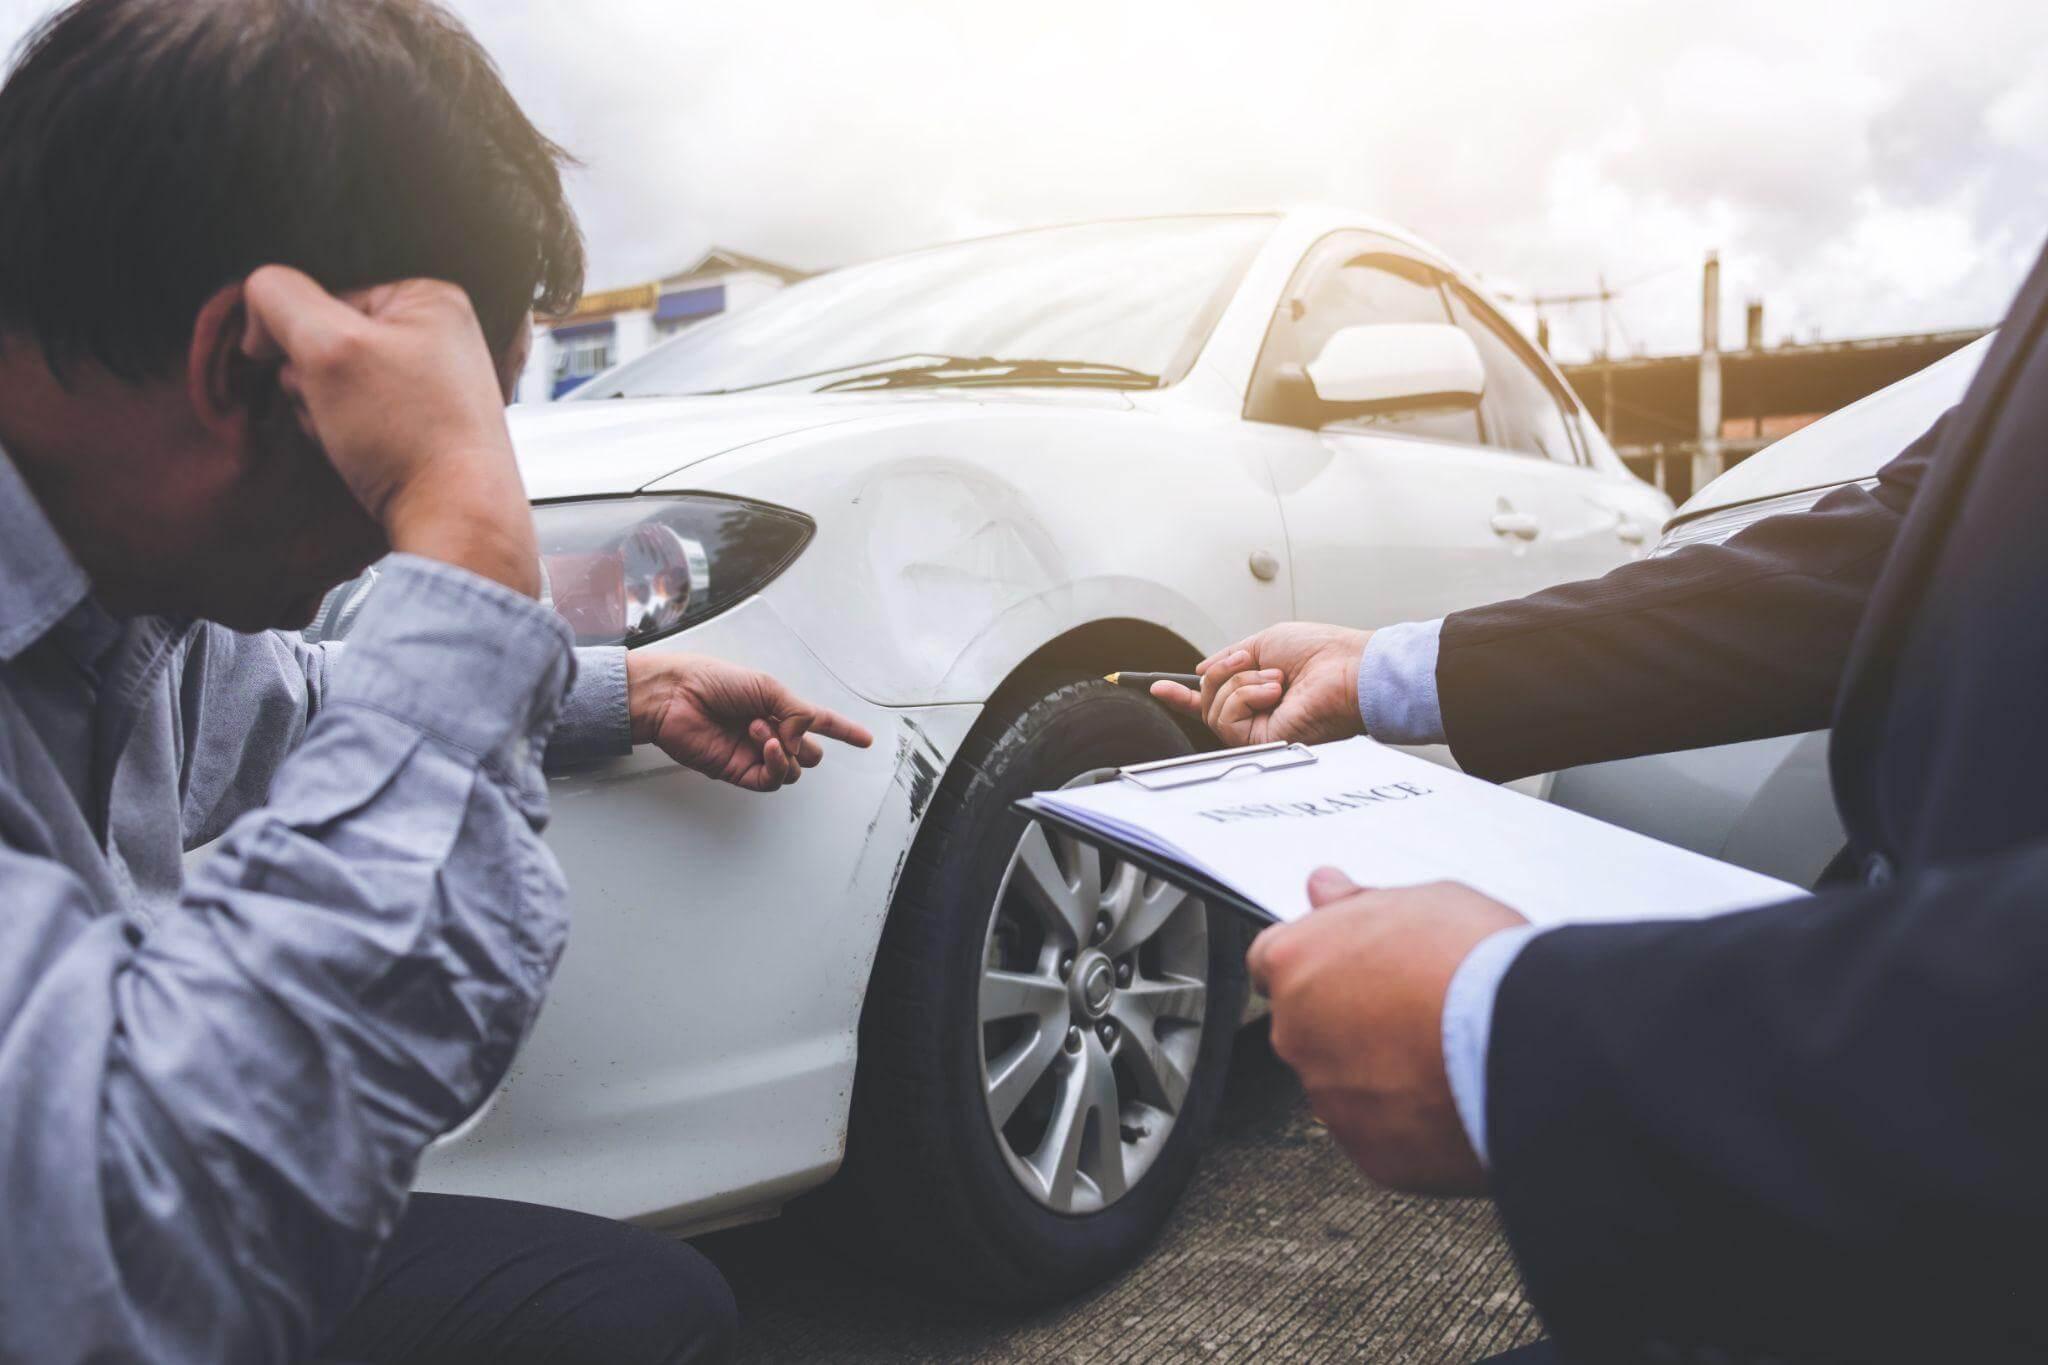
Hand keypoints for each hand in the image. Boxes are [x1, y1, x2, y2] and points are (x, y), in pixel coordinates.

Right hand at [239, 267, 537, 595]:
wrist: (455, 519)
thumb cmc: (410, 435)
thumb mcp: (329, 346)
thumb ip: (279, 299)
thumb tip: (256, 303)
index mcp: (431, 300)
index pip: (324, 296)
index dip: (302, 338)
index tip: (322, 376)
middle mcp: (440, 337)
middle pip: (330, 342)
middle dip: (316, 382)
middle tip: (344, 412)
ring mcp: (435, 384)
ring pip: (337, 385)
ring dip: (325, 413)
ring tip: (360, 438)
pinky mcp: (426, 427)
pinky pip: (359, 419)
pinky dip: (346, 437)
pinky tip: (367, 456)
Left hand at [627, 653, 874, 792]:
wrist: (674, 696)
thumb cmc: (711, 681)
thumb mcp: (767, 686)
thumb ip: (797, 712)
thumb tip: (801, 741)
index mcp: (777, 707)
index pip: (819, 722)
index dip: (844, 731)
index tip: (865, 740)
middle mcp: (769, 732)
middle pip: (809, 752)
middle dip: (804, 741)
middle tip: (781, 725)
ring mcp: (754, 754)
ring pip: (794, 769)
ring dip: (784, 749)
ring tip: (758, 729)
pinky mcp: (738, 771)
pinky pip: (772, 779)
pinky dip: (775, 764)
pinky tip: (764, 746)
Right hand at [1150, 623, 1372, 746]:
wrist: (1349, 670)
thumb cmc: (1322, 653)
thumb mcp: (1264, 642)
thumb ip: (1229, 658)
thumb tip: (1199, 671)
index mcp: (1258, 691)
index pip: (1213, 699)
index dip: (1182, 696)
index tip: (1158, 687)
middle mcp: (1256, 714)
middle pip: (1206, 699)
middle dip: (1222, 673)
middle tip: (1250, 662)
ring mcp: (1257, 730)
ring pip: (1213, 708)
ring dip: (1240, 682)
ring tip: (1276, 679)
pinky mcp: (1259, 742)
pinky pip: (1225, 718)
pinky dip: (1245, 695)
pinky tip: (1274, 692)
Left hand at [1248, 869, 1526, 1193]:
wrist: (1524, 1043)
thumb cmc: (1473, 962)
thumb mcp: (1420, 900)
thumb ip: (1357, 902)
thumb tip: (1324, 888)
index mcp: (1296, 963)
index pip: (1273, 960)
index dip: (1317, 961)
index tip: (1351, 965)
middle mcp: (1295, 1033)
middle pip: (1309, 1026)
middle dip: (1350, 1020)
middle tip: (1415, 1008)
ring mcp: (1328, 1098)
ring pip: (1345, 1084)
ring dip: (1379, 1073)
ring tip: (1444, 1054)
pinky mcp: (1369, 1153)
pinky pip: (1382, 1134)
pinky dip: (1409, 1122)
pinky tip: (1452, 1097)